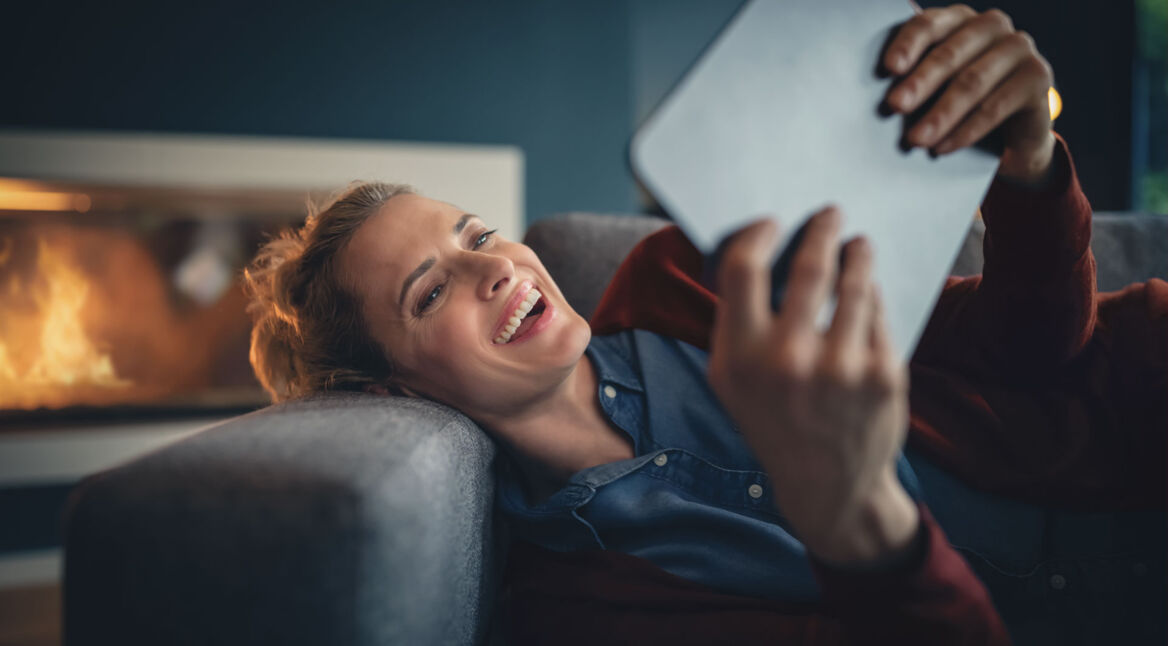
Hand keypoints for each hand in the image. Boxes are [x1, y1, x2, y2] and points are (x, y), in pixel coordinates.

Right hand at [706, 208, 917, 565]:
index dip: (758, 233)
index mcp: (742, 358)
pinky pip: (878, 313)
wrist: (828, 484)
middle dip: (823, 229)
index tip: (772, 221)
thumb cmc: (772, 420)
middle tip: (830, 213)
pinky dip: (873, 294)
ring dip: (857, 252)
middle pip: (809, 266)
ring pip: (854, 282)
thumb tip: (754, 252)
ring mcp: (842, 367)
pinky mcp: (883, 374)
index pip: (743, 269)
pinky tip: (869, 288)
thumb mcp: (731, 380)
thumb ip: (733, 323)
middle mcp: (790, 360)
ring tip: (858, 243)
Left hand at [883, 4, 1055, 183]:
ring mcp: (1018, 47)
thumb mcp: (931, 90)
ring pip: (972, 82)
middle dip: (919, 83)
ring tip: (916, 139)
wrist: (1008, 136)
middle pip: (949, 54)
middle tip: (895, 106)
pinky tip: (942, 148)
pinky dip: (966, 130)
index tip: (889, 68)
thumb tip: (872, 93)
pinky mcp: (1038, 76)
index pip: (929, 24)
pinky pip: (997, 106)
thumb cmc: (956, 104)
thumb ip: (908, 79)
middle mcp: (991, 25)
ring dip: (941, 114)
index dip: (908, 44)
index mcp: (957, 19)